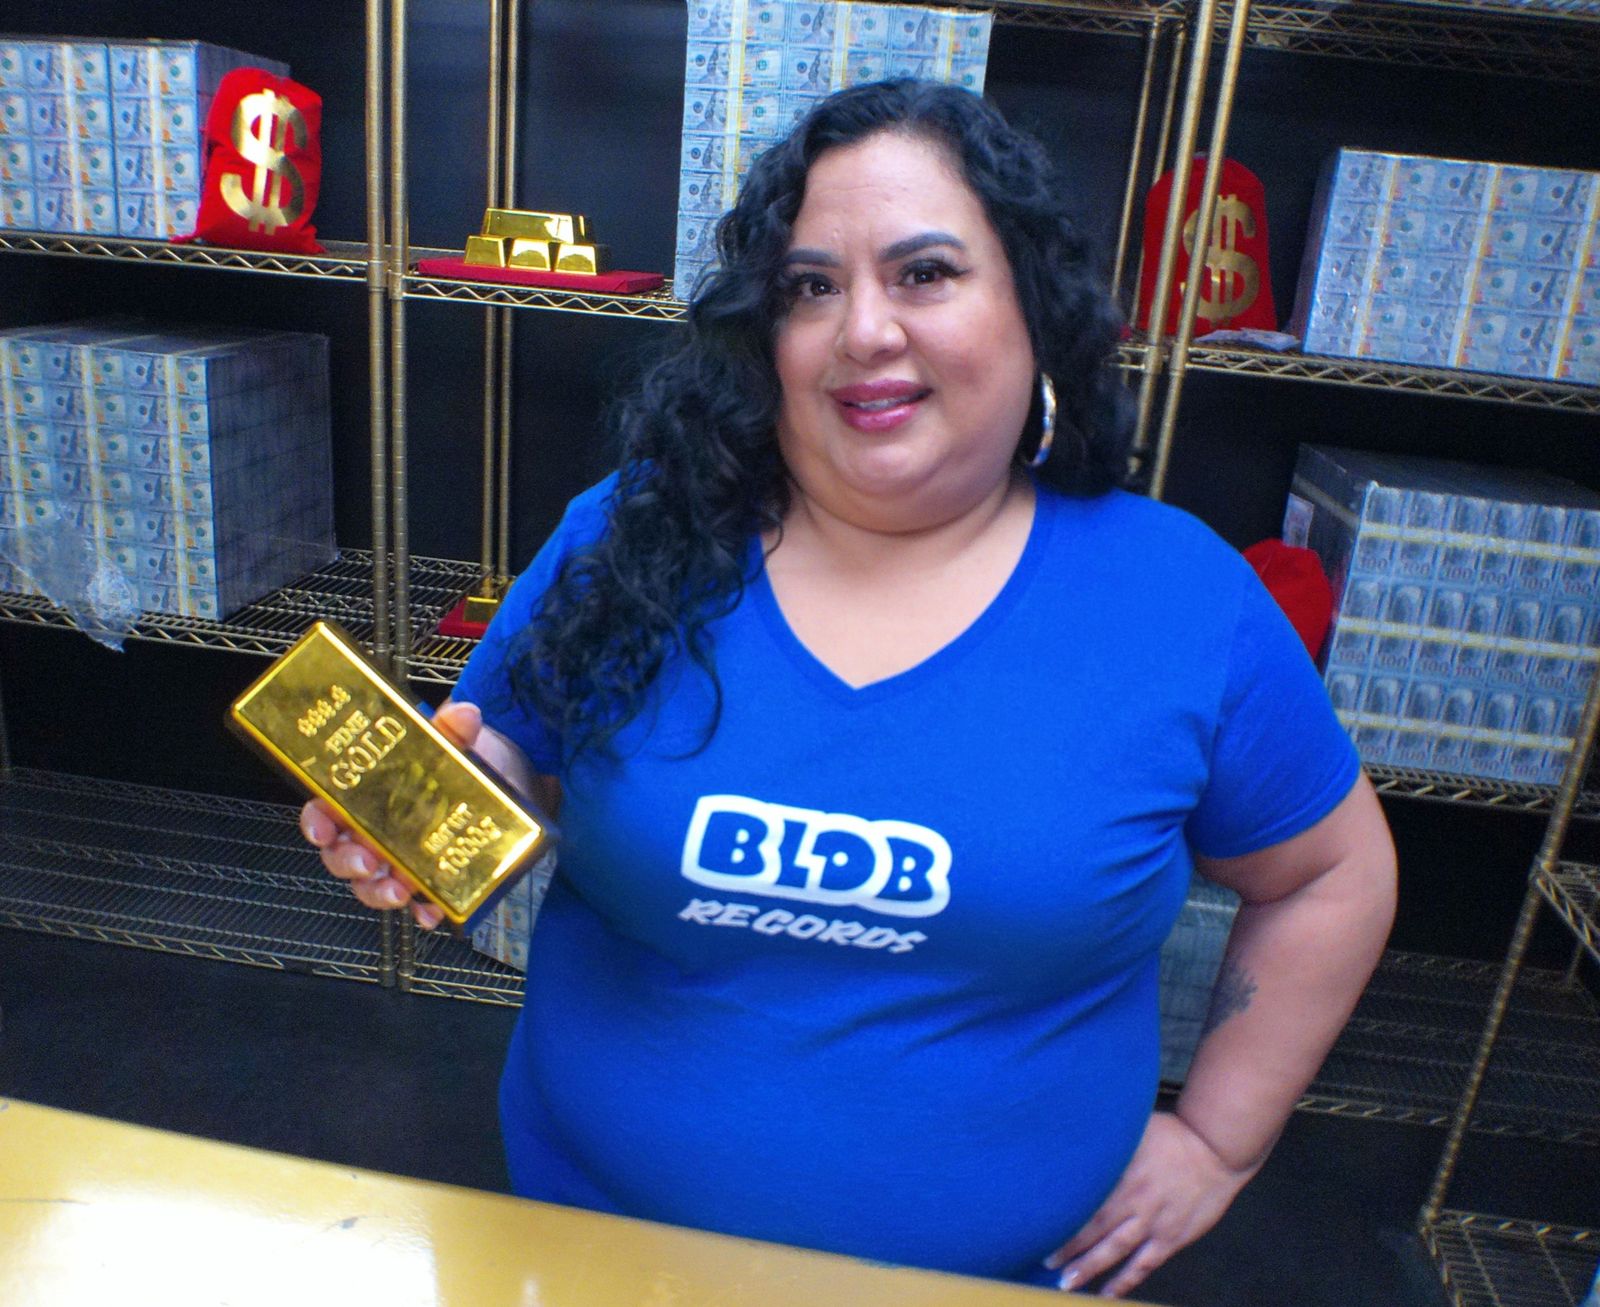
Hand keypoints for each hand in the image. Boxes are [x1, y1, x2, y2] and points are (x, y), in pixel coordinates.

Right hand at [298, 699, 493, 930]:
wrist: (505, 776)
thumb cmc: (459, 757)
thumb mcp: (453, 739)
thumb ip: (451, 729)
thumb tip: (464, 714)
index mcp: (365, 795)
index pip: (325, 812)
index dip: (316, 823)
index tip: (322, 830)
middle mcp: (375, 830)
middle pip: (342, 854)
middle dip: (348, 862)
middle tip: (368, 862)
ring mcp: (400, 857)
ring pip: (373, 884)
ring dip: (378, 892)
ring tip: (399, 891)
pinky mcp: (432, 877)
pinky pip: (419, 903)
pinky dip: (422, 912)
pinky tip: (431, 912)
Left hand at [1044, 1111, 1258, 1297]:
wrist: (1216, 1150)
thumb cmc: (1173, 1134)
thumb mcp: (1134, 1128)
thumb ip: (1108, 1141)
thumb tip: (1079, 1138)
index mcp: (1122, 1174)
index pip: (1085, 1202)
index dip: (1063, 1218)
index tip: (1040, 1228)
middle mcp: (1135, 1203)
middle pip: (1095, 1230)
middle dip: (1069, 1248)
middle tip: (1046, 1262)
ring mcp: (1155, 1224)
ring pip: (1116, 1252)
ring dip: (1091, 1268)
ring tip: (1067, 1283)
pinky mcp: (1172, 1238)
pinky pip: (1145, 1265)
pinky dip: (1126, 1281)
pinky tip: (1108, 1293)